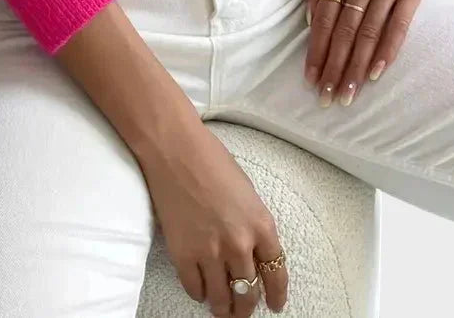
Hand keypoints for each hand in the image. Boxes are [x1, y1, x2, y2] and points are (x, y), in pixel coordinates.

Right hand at [135, 116, 287, 315]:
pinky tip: (200, 290)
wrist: (176, 150)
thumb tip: (251, 251)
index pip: (277, 273)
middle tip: (242, 311)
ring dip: (223, 308)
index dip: (277, 295)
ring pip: (221, 298)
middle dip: (246, 306)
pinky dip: (199, 293)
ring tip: (222, 310)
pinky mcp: (183, 255)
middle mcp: (240, 244)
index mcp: (261, 225)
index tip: (275, 305)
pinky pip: (194, 288)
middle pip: (248, 292)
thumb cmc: (212, 161)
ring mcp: (211, 252)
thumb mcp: (247, 192)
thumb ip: (252, 224)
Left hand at [301, 0, 436, 105]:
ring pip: (370, 33)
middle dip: (335, 66)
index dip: (317, 49)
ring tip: (348, 92)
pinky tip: (376, 74)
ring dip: (358, 67)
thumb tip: (308, 21)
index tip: (311, 77)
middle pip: (345, 30)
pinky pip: (399, 27)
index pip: (324, 17)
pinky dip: (387, 52)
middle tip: (327, 96)